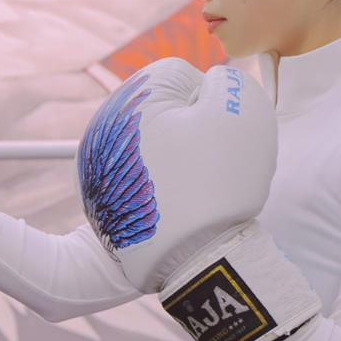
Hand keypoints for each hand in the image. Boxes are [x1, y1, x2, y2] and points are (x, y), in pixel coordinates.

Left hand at [75, 57, 319, 340]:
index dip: (210, 104)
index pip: (183, 76)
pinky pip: (140, 175)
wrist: (189, 263)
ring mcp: (97, 161)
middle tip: (205, 165)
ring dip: (173, 157)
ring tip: (190, 190)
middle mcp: (105, 122)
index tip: (213, 137)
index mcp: (134, 94)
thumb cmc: (218, 183)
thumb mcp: (243, 112)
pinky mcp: (98, 195)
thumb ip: (228, 80)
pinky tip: (173, 207)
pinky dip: (158, 185)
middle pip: (163, 110)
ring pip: (152, 142)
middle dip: (189, 130)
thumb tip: (210, 83)